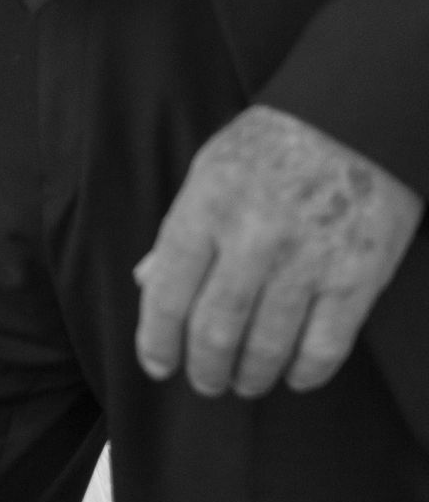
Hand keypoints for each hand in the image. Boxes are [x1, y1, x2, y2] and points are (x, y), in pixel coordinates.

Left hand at [135, 103, 423, 396]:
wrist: (356, 118)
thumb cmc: (274, 145)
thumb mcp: (211, 169)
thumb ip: (181, 229)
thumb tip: (146, 281)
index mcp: (209, 204)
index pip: (168, 292)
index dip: (157, 340)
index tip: (158, 365)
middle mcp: (254, 235)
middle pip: (214, 329)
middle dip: (204, 369)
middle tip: (205, 382)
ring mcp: (307, 259)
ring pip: (265, 347)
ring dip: (250, 377)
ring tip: (244, 383)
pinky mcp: (355, 278)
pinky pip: (323, 348)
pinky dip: (304, 373)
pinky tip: (293, 376)